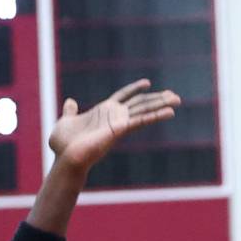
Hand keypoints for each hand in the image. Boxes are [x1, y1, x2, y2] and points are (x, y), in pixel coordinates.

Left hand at [48, 81, 179, 177]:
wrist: (65, 158)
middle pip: (139, 103)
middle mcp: (114, 117)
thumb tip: (70, 102)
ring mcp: (118, 123)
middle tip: (174, 95)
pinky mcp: (119, 130)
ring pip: (144, 110)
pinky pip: (140, 120)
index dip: (134, 89)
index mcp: (103, 112)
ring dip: (161, 105)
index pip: (123, 96)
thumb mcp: (66, 121)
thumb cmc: (64, 145)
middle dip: (156, 99)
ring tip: (177, 100)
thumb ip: (70, 111)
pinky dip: (155, 116)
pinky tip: (169, 112)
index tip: (147, 82)